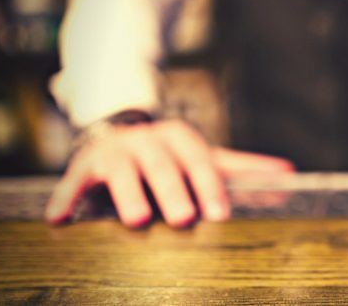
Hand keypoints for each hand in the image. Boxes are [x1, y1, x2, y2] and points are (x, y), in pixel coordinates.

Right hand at [45, 119, 294, 227]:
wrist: (122, 129)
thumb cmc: (174, 154)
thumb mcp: (207, 156)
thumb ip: (244, 168)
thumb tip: (289, 174)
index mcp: (180, 138)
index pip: (199, 161)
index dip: (210, 187)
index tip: (221, 214)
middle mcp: (148, 141)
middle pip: (163, 166)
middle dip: (174, 191)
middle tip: (186, 219)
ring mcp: (115, 152)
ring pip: (122, 172)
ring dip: (127, 194)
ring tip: (137, 219)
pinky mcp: (85, 165)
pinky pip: (73, 181)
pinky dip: (65, 197)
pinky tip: (58, 218)